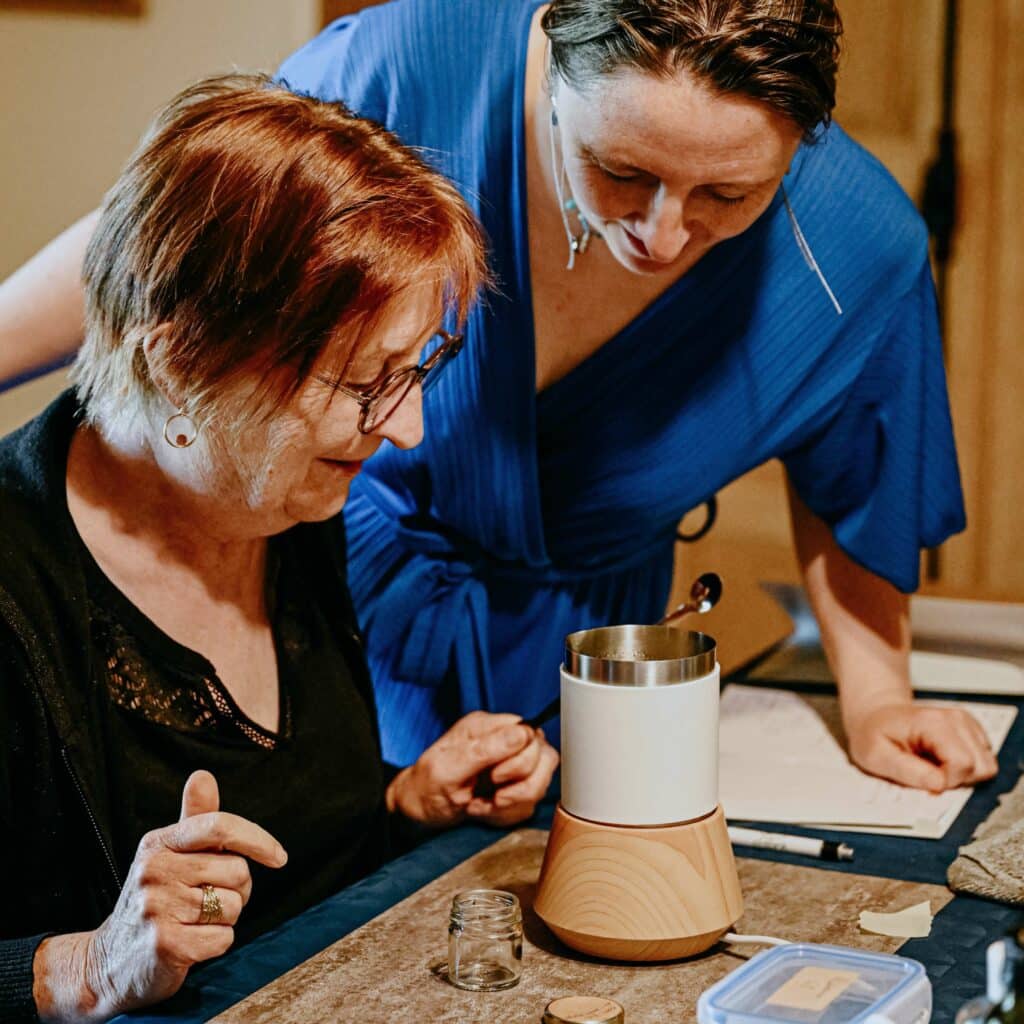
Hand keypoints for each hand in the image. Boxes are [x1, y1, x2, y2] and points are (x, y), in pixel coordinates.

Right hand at [34, 770, 286, 1022]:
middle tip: (207, 899)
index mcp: (159, 842)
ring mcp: (156, 907)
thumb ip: (194, 818)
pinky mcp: (165, 944)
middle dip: (237, 889)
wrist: (110, 963)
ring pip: (233, 906)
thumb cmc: (155, 899)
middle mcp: (153, 869)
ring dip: (225, 918)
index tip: (280, 858)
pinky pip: (224, 937)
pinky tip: (191, 943)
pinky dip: (217, 943)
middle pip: (237, 871)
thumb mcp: (169, 855)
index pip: (220, 826)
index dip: (258, 839)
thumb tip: (203, 774)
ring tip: (194, 921)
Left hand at [386, 711, 558, 827]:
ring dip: (512, 803)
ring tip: (484, 804)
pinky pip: (530, 804)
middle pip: (544, 758)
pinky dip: (507, 814)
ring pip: (541, 783)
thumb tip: (522, 733)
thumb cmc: (427, 787)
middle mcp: (504, 741)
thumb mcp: (448, 768)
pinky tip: (486, 810)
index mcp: (487, 726)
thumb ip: (484, 750)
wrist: (420, 813)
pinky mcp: (515, 787)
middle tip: (488, 794)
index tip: (494, 777)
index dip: (518, 761)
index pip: (531, 734)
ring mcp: (512, 764)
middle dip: (516, 787)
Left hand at [846, 701, 998, 791]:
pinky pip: (984, 762)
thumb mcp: (876, 756)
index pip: (963, 764)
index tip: (924, 780)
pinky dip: (966, 769)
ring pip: (987, 766)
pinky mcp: (971, 731)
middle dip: (958, 780)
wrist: (875, 715)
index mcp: (934, 723)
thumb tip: (939, 786)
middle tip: (928, 774)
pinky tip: (941, 761)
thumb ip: (908, 772)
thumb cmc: (873, 734)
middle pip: (982, 767)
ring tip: (933, 766)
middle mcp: (956, 719)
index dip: (946, 782)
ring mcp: (966, 724)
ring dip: (963, 776)